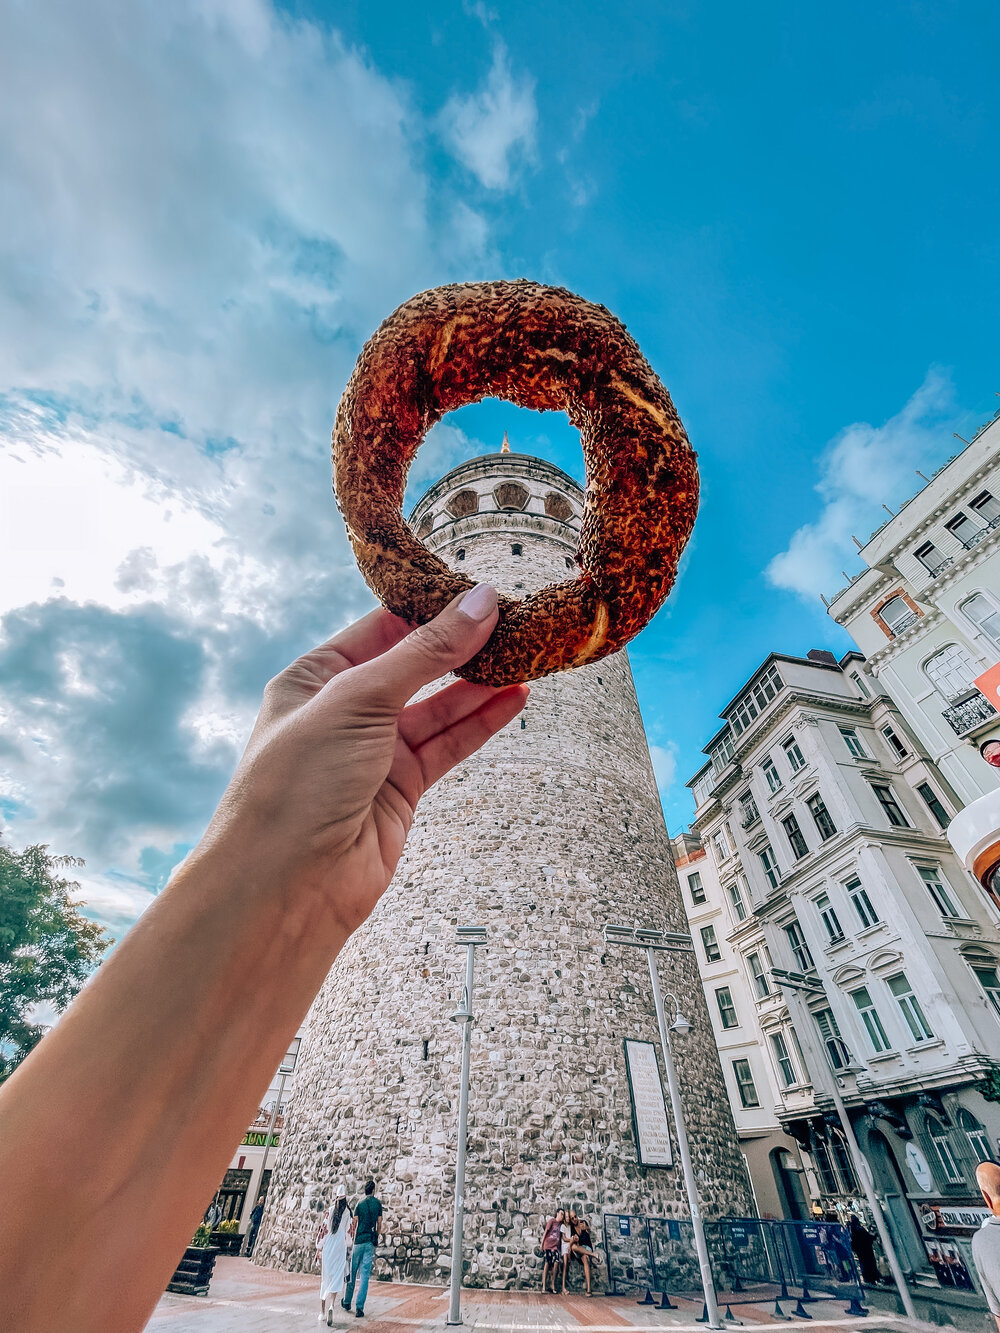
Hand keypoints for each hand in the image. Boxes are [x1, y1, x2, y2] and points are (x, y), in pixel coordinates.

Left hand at [195, 584, 527, 934]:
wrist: (285, 887)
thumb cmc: (296, 786)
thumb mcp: (357, 700)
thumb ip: (424, 653)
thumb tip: (479, 603)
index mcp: (312, 678)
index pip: (380, 628)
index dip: (429, 609)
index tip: (478, 592)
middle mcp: (341, 713)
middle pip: (414, 666)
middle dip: (460, 646)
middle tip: (513, 621)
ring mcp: (373, 753)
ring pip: (437, 707)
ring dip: (480, 684)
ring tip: (525, 655)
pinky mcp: (400, 790)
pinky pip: (448, 746)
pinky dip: (481, 722)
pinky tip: (513, 699)